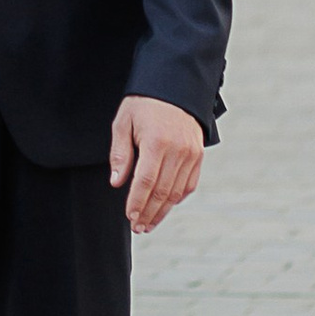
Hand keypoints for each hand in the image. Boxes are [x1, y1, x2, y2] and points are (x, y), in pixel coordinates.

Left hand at [108, 96, 203, 233]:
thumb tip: (116, 183)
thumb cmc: (144, 104)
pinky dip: (177, 199)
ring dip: (162, 211)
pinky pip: (189, 185)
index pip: (146, 181)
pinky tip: (164, 207)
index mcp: (157, 142)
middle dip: (148, 213)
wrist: (174, 88)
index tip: (129, 217)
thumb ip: (120, 154)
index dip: (137, 202)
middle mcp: (177, 150)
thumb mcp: (124, 122)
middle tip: (137, 227)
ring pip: (176, 193)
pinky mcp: (198, 156)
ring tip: (148, 224)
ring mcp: (191, 154)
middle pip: (162, 192)